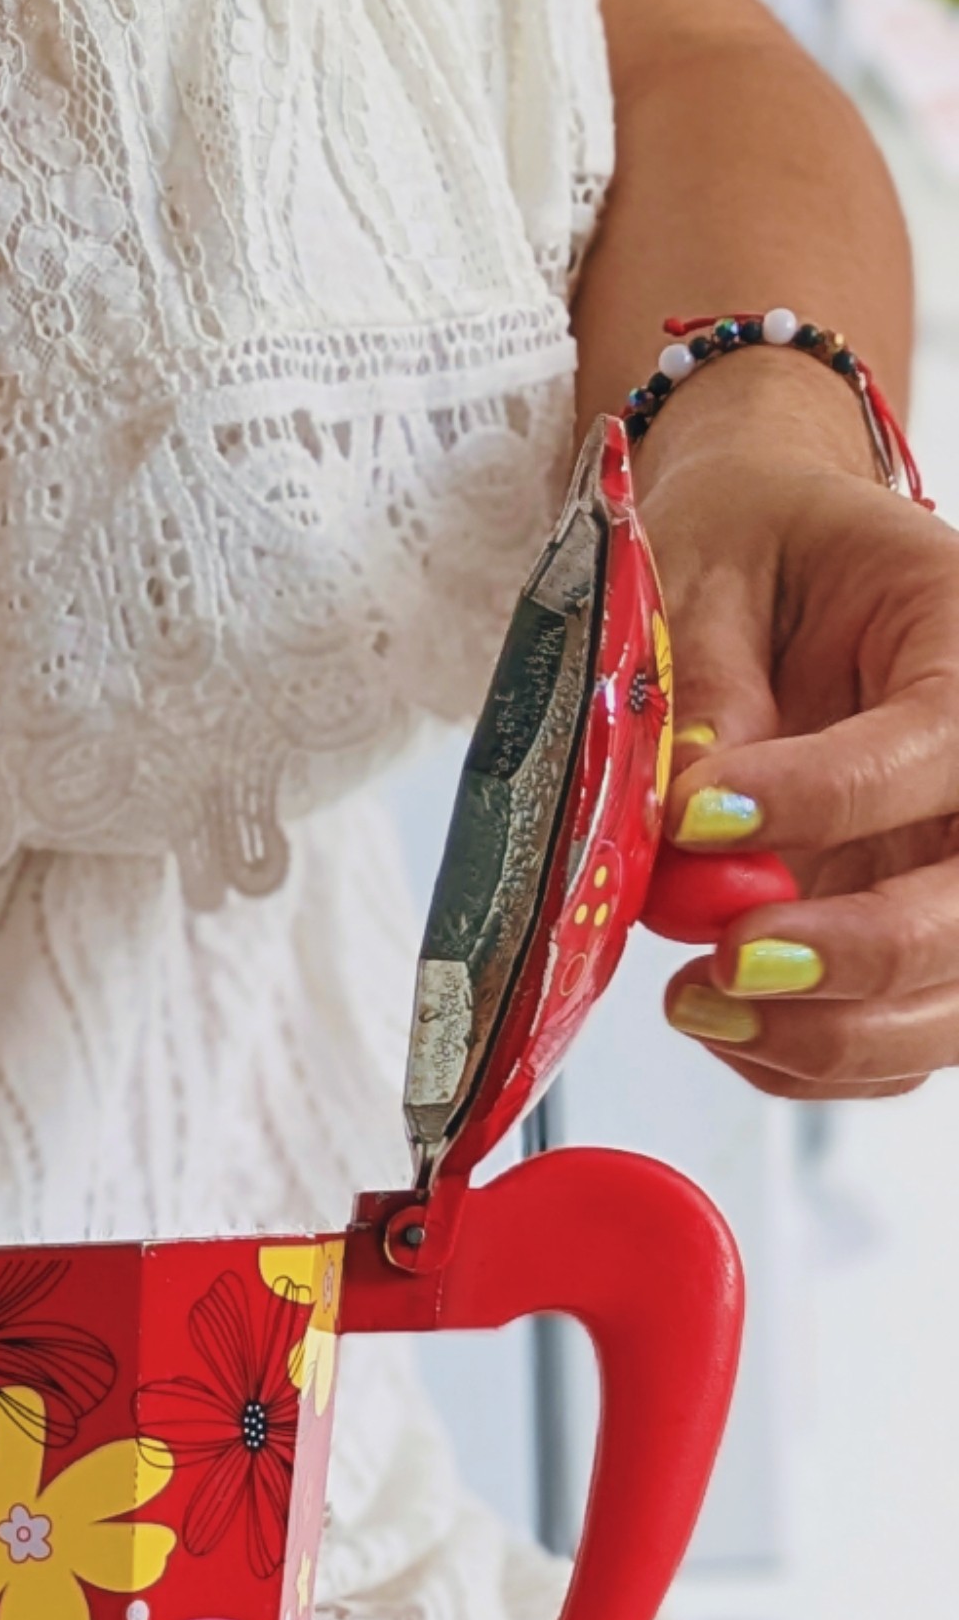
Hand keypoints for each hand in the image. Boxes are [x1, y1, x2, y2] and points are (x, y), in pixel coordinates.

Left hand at [640, 386, 958, 1097]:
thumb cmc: (754, 557)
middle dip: (859, 955)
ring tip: (702, 1003)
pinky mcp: (919, 940)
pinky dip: (812, 1062)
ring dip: (833, 1036)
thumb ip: (703, 689)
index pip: (932, 742)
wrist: (773, 571)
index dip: (821, 798)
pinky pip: (899, 1045)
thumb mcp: (710, 575)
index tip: (702, 818)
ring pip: (953, 1000)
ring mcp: (954, 861)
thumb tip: (686, 818)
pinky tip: (727, 1024)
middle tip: (727, 962)